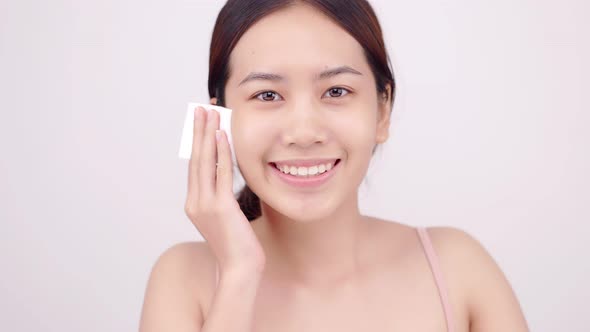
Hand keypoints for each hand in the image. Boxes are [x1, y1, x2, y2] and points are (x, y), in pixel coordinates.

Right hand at [184, 106, 265, 272]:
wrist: (240, 269)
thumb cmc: (238, 245)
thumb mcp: (226, 218)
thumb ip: (221, 197)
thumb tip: (226, 178)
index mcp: (195, 204)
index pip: (196, 166)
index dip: (198, 142)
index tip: (202, 121)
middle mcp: (195, 202)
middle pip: (195, 158)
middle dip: (198, 131)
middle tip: (200, 107)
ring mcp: (205, 205)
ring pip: (204, 162)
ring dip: (207, 135)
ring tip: (210, 113)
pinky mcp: (220, 207)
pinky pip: (220, 173)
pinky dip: (220, 152)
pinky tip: (222, 135)